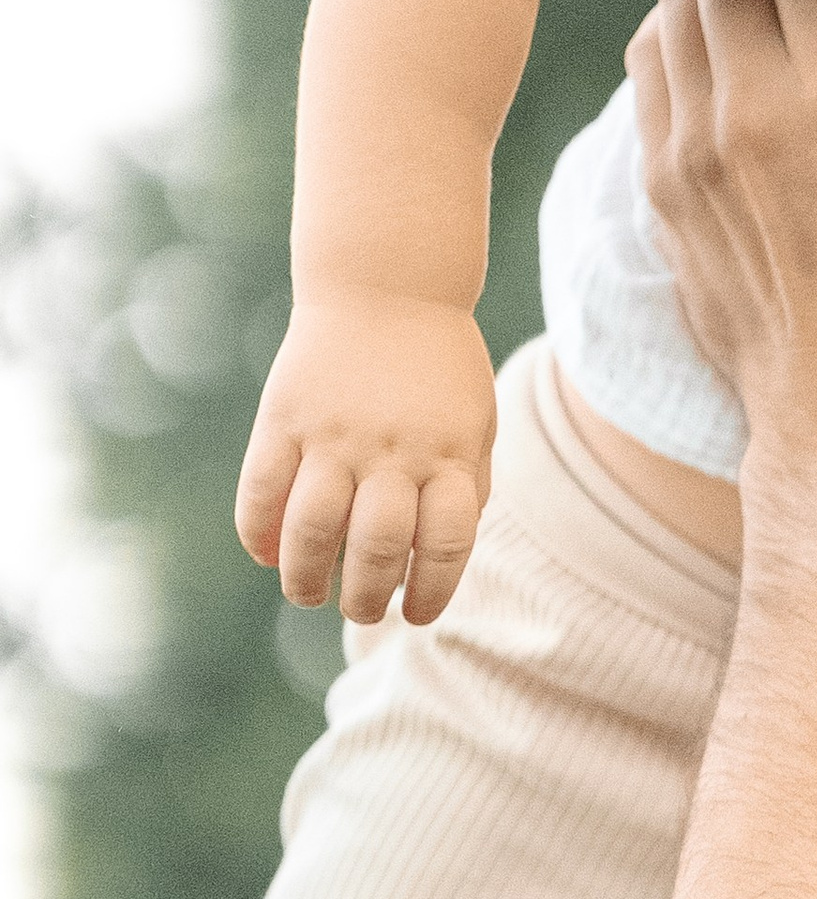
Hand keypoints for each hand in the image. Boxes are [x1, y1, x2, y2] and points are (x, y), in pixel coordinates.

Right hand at [236, 292, 495, 624]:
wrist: (390, 284)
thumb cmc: (440, 368)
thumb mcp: (475, 424)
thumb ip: (465, 487)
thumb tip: (437, 563)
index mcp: (448, 454)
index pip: (445, 545)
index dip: (433, 593)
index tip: (418, 615)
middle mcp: (392, 449)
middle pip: (376, 548)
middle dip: (366, 598)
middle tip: (362, 612)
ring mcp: (334, 433)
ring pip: (311, 529)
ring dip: (306, 578)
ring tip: (307, 595)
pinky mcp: (284, 416)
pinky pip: (261, 490)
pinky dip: (258, 533)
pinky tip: (268, 554)